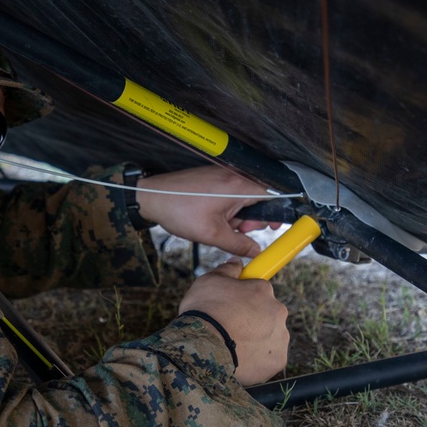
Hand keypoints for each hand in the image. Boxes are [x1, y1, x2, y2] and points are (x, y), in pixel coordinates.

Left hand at [134, 166, 278, 257]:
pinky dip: (227, 207)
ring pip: (242, 197)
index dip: (274, 213)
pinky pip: (230, 193)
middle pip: (258, 197)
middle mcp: (234, 175)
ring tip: (221, 226)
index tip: (271, 227)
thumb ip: (239, 244)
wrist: (152, 197)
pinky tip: (214, 218)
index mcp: (238, 185)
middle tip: (239, 231)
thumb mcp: (212, 234)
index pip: (272, 194)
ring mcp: (222, 174)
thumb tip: (256, 252)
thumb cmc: (180, 210)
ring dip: (238, 215)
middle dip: (252, 218)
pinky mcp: (213, 176)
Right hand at [178, 259, 289, 385]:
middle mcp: (278, 312)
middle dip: (252, 319)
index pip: (260, 290)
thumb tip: (237, 262)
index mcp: (263, 290)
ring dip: (255, 339)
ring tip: (231, 344)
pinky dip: (257, 359)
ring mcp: (280, 338)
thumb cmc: (204, 312)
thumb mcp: (209, 281)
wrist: (203, 348)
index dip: (246, 298)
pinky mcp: (277, 361)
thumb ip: (227, 270)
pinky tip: (239, 358)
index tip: (236, 305)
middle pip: (267, 314)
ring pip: (269, 336)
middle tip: (229, 326)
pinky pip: (268, 358)